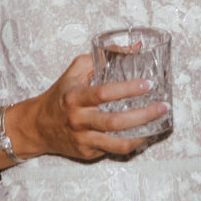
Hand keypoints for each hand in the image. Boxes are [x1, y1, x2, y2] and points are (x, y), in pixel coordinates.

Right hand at [15, 53, 160, 162]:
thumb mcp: (75, 71)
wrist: (37, 127)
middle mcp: (79, 120)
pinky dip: (132, 143)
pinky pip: (114, 150)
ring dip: (142, 135)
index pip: (104, 93)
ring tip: (159, 125)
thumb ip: (104, 57)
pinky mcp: (88, 153)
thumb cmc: (61, 95)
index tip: (148, 84)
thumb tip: (136, 47)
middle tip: (163, 107)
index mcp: (75, 97)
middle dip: (143, 115)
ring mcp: (83, 139)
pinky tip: (144, 134)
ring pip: (117, 143)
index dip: (128, 89)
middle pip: (115, 122)